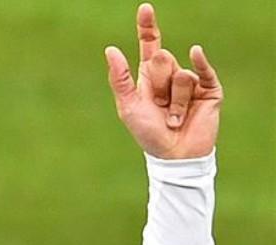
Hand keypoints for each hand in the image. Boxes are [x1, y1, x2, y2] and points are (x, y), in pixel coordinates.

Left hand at [105, 3, 222, 158]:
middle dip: (158, 84)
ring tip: (174, 118)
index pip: (150, 45)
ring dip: (174, 101)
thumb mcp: (128, 106)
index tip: (145, 8)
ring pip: (180, 74)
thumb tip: (111, 48)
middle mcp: (170, 75)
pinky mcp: (209, 89)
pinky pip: (203, 70)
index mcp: (149, 76)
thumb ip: (120, 78)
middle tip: (159, 105)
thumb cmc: (148, 133)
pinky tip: (196, 52)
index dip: (147, 27)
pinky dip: (199, 63)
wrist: (173, 154)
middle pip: (162, 60)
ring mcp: (191, 81)